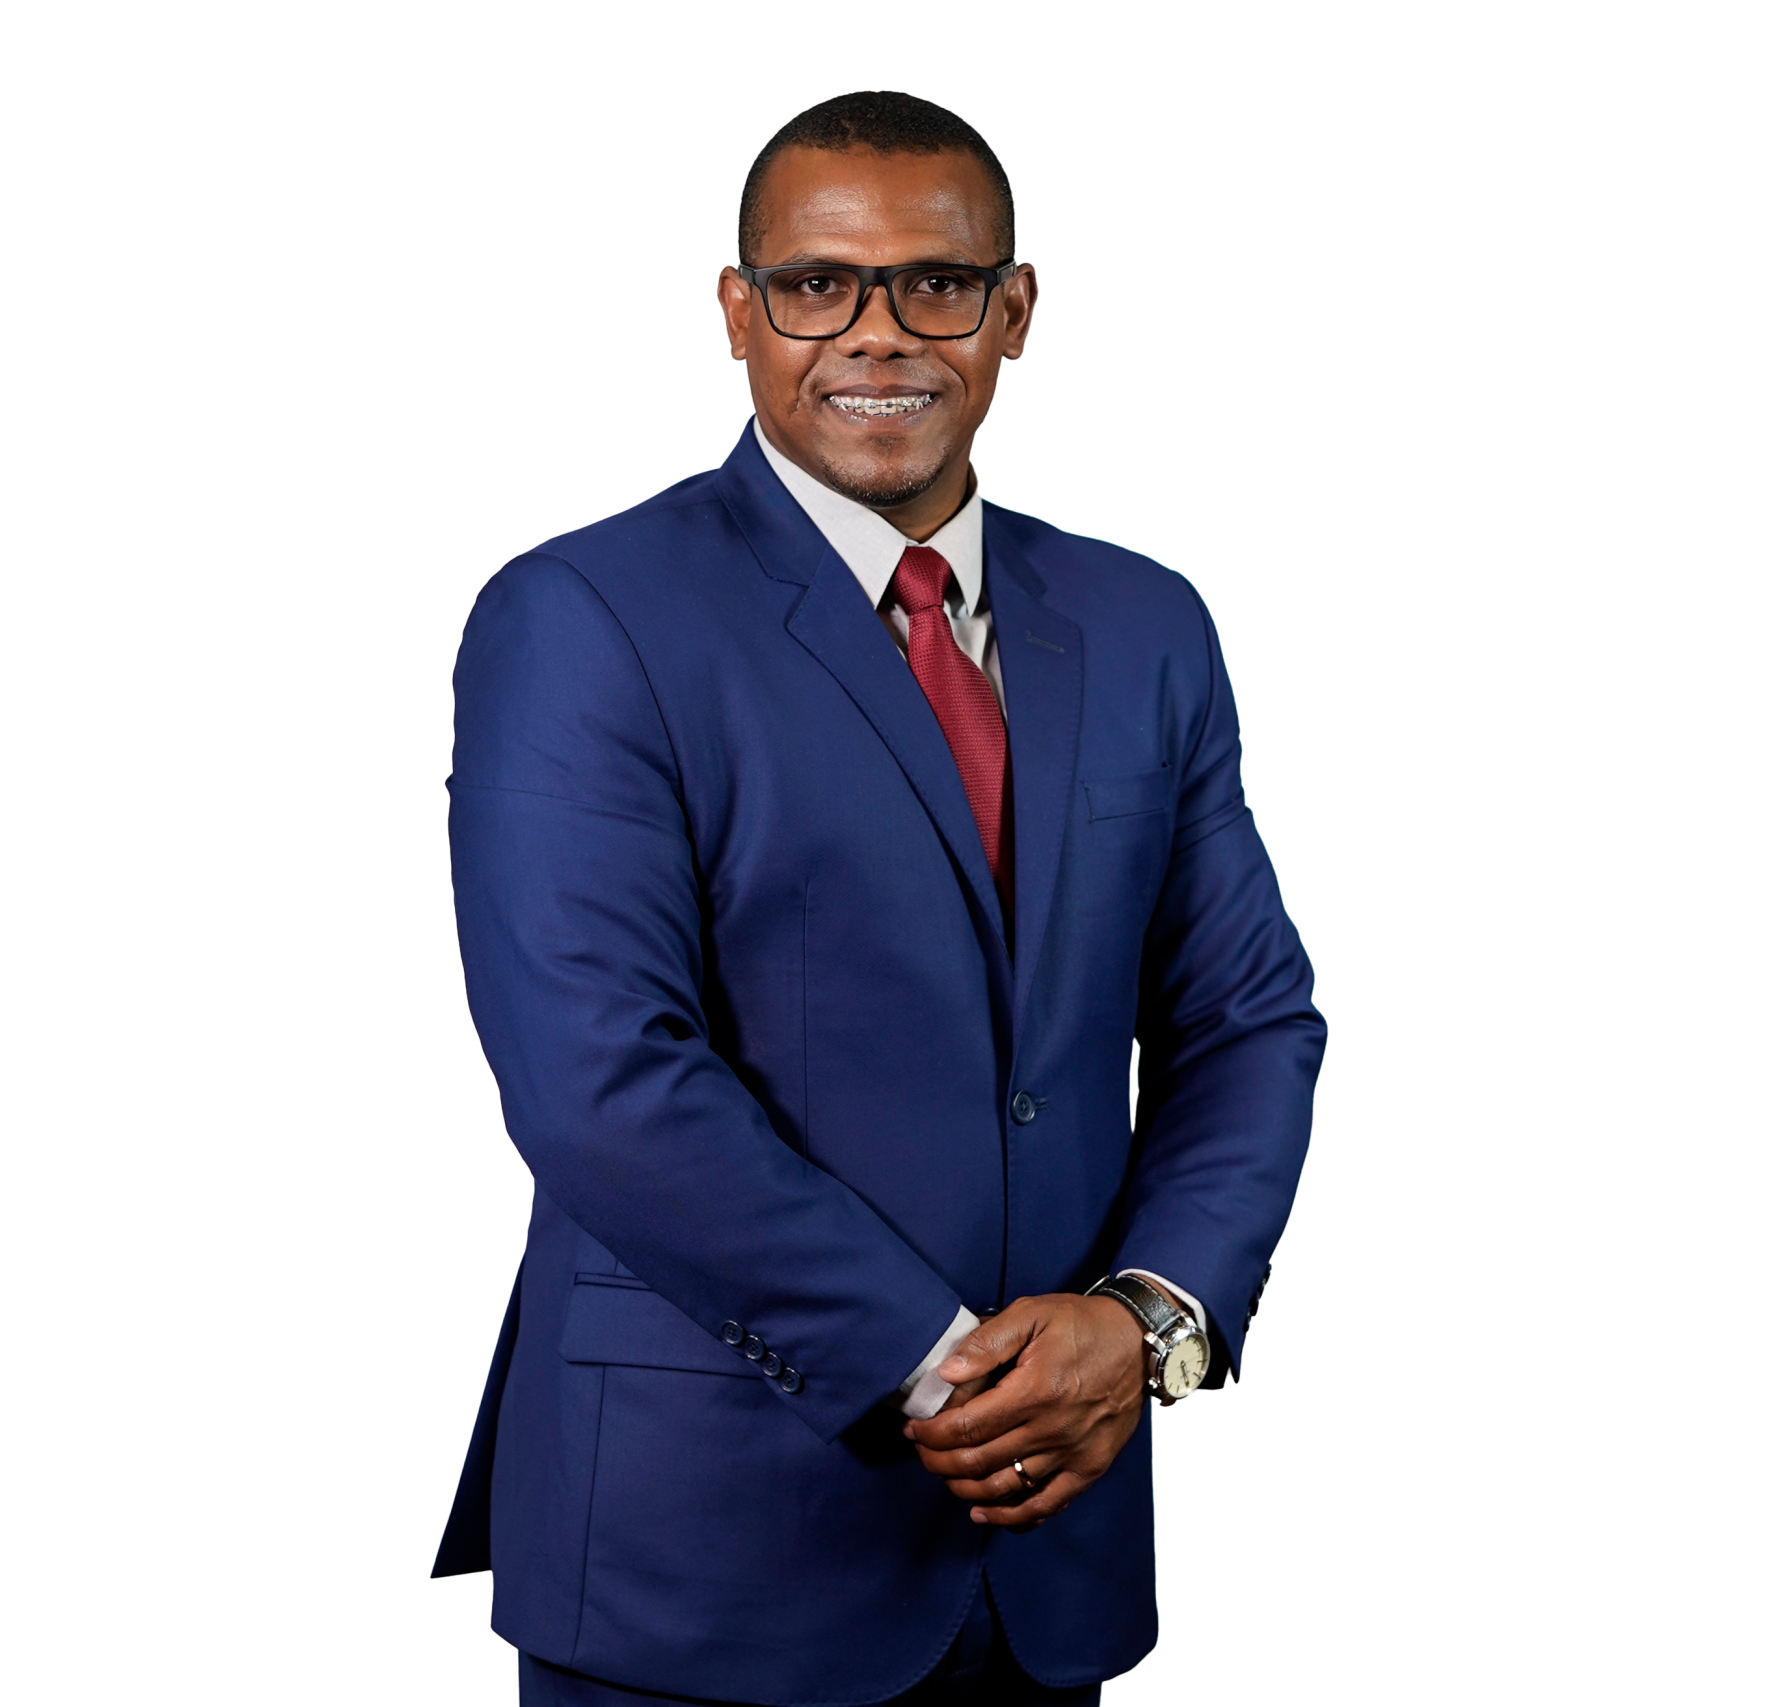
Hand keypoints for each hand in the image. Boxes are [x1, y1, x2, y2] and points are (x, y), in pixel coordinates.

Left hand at [903, 1292, 1147, 1529]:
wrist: (1139, 1341)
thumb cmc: (1082, 1324)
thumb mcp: (1032, 1313)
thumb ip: (987, 1342)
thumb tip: (948, 1373)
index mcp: (1034, 1391)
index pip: (968, 1426)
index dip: (933, 1434)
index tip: (914, 1430)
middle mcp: (1052, 1429)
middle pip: (980, 1462)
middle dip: (940, 1462)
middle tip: (922, 1453)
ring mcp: (1073, 1453)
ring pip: (1006, 1489)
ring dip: (966, 1489)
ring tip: (946, 1477)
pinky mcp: (1090, 1467)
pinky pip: (1047, 1504)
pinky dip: (1012, 1517)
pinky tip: (985, 1513)